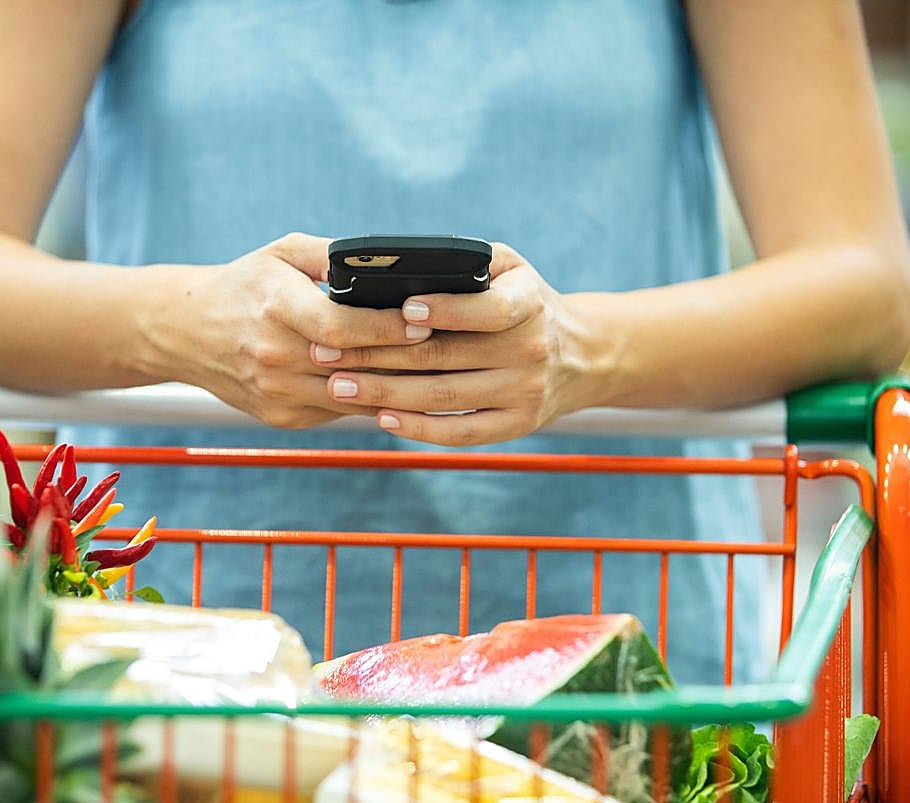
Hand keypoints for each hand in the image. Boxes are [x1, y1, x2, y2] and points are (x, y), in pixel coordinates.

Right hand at [182, 233, 433, 428]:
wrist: (186, 333)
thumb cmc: (245, 285)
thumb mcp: (282, 253)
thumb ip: (333, 255)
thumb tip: (392, 262)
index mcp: (276, 308)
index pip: (340, 326)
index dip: (386, 327)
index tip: (423, 322)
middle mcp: (274, 355)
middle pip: (354, 365)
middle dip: (405, 358)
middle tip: (447, 348)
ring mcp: (278, 392)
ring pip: (353, 397)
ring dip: (396, 386)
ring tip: (435, 371)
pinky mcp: (282, 417)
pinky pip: (339, 411)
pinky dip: (370, 400)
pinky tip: (399, 387)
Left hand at [312, 243, 590, 444]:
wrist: (581, 355)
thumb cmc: (524, 301)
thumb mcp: (510, 268)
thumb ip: (467, 263)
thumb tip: (397, 264)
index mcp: (528, 303)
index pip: (486, 310)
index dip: (443, 310)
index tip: (401, 309)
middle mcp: (529, 351)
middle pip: (443, 356)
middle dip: (378, 353)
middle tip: (328, 350)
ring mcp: (523, 393)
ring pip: (442, 397)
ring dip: (384, 392)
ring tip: (338, 384)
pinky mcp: (515, 426)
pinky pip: (459, 432)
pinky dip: (417, 428)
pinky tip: (380, 417)